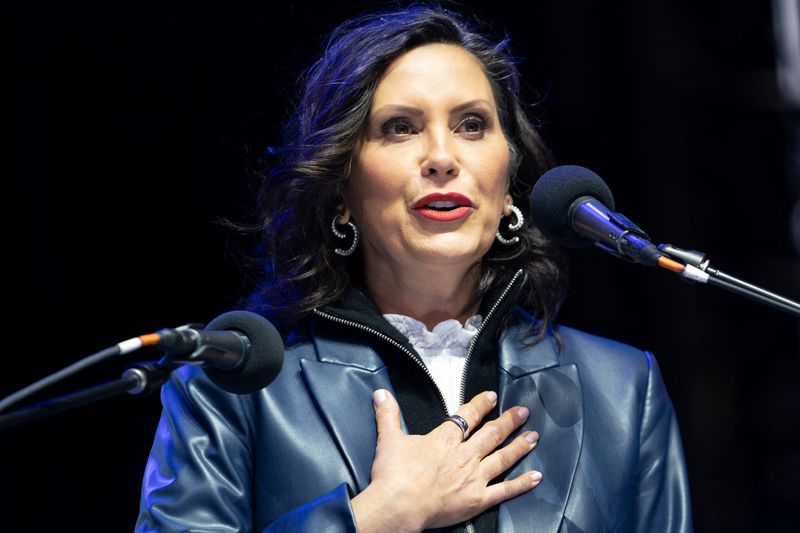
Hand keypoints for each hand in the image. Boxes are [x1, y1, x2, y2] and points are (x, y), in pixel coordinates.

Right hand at [351, 389, 540, 532]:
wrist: (399, 505)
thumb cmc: (393, 474)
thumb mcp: (388, 439)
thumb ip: (388, 415)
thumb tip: (381, 394)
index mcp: (444, 439)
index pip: (467, 416)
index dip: (481, 405)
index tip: (492, 396)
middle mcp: (464, 455)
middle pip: (491, 434)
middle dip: (508, 421)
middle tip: (523, 412)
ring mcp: (474, 478)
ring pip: (502, 458)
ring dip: (519, 445)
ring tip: (534, 436)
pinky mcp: (477, 499)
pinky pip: (505, 490)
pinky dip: (522, 483)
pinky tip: (536, 476)